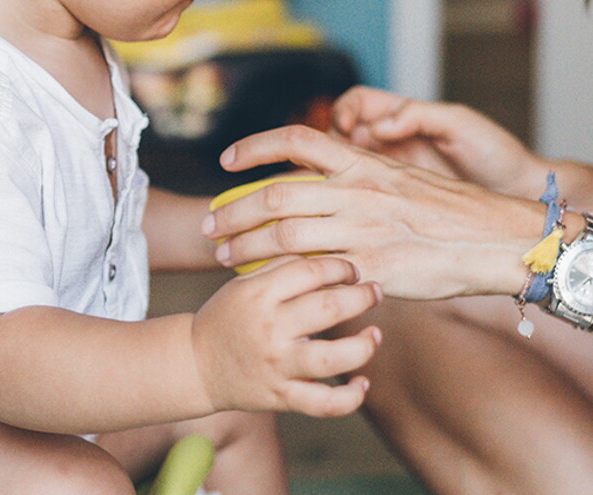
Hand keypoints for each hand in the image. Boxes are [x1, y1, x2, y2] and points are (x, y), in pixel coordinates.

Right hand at [191, 256, 381, 416]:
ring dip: (364, 345)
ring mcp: (276, 366)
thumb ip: (281, 267)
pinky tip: (362, 383)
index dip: (341, 266)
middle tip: (374, 292)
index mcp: (259, 294)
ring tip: (375, 334)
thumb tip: (325, 254)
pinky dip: (350, 397)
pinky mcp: (281, 396)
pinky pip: (324, 404)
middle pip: (329, 307)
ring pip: (333, 358)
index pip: (311, 271)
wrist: (194, 365)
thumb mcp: (243, 284)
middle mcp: (270, 329)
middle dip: (362, 297)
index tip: (352, 271)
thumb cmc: (226, 317)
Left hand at [202, 125, 546, 298]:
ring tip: (223, 256)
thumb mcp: (401, 178)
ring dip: (245, 246)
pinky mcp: (371, 268)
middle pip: (275, 195)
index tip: (226, 161)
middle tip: (211, 225)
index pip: (297, 141)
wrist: (493, 239)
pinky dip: (281, 276)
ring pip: (283, 235)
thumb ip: (358, 180)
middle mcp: (357, 193)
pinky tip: (264, 283)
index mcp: (363, 165)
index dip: (254, 147)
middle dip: (234, 211)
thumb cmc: (448, 210)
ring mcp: (363, 231)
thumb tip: (321, 184)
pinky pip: (313, 273)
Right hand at [331, 86, 547, 198]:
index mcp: (402, 117)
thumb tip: (379, 125)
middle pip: (340, 137)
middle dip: (330, 147)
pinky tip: (353, 206)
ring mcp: (388, 173)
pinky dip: (349, 199)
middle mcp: (389, 143)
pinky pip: (360, 196)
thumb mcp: (459, 124)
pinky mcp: (391, 200)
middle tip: (336, 163)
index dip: (343, 112)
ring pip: (344, 169)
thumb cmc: (494, 154)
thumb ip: (418, 115)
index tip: (346, 127)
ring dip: (336, 176)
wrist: (514, 193)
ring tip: (342, 188)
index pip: (356, 104)